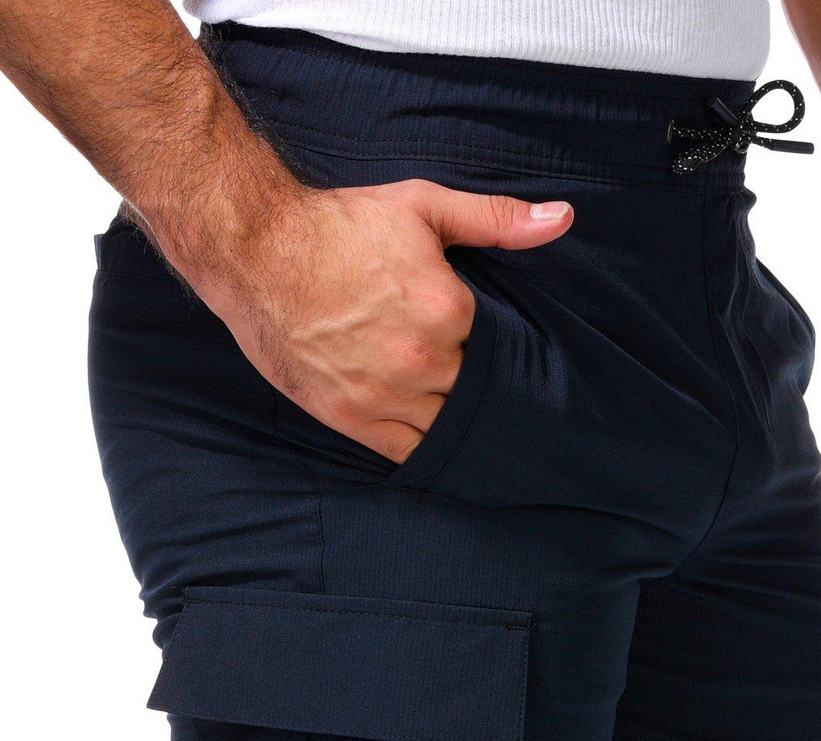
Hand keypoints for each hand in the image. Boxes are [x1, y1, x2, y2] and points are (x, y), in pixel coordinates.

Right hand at [195, 178, 572, 461]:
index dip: (489, 347)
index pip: (495, 348)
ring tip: (453, 411)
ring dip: (453, 421)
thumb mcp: (424, 207)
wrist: (257, 249)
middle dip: (473, 385)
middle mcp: (421, 360)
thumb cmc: (340, 224)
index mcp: (448, 311)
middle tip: (466, 378)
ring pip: (446, 428)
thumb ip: (496, 219)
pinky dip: (423, 449)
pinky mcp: (350, 418)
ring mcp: (385, 395)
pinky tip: (434, 442)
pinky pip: (405, 453)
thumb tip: (563, 217)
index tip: (477, 342)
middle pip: (473, 391)